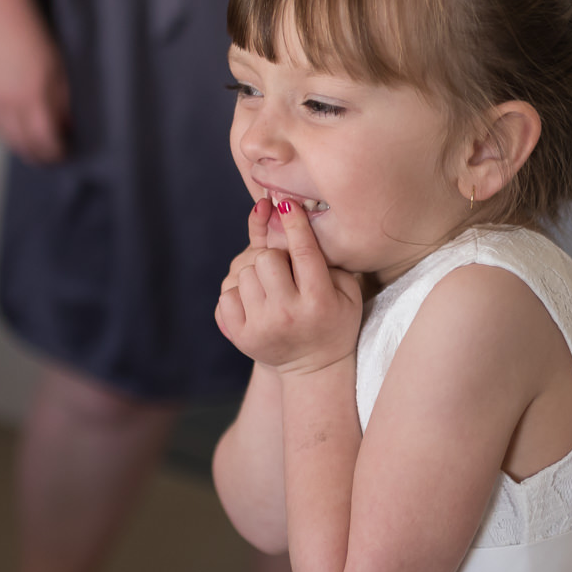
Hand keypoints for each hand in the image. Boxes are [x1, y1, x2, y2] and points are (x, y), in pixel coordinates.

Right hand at [0, 0, 67, 162]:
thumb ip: (64, 102)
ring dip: (23, 147)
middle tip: (54, 155)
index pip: (45, 141)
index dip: (57, 152)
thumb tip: (67, 126)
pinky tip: (16, 132)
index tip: (66, 151)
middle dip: (41, 155)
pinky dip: (6, 135)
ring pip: (6, 139)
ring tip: (37, 147)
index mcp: (31, 98)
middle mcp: (7, 104)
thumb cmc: (32, 32)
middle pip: (24, 146)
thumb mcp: (59, 69)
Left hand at [214, 198, 362, 375]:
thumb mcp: (345, 290)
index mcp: (319, 301)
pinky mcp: (241, 336)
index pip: (304, 252)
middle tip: (284, 269)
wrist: (314, 368)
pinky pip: (226, 295)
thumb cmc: (334, 320)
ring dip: (256, 274)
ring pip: (244, 273)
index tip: (286, 204)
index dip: (294, 224)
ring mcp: (261, 326)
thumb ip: (328, 257)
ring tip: (271, 288)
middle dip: (274, 256)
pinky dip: (239, 293)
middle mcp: (288, 314)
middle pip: (266, 258)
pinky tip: (256, 301)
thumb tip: (293, 219)